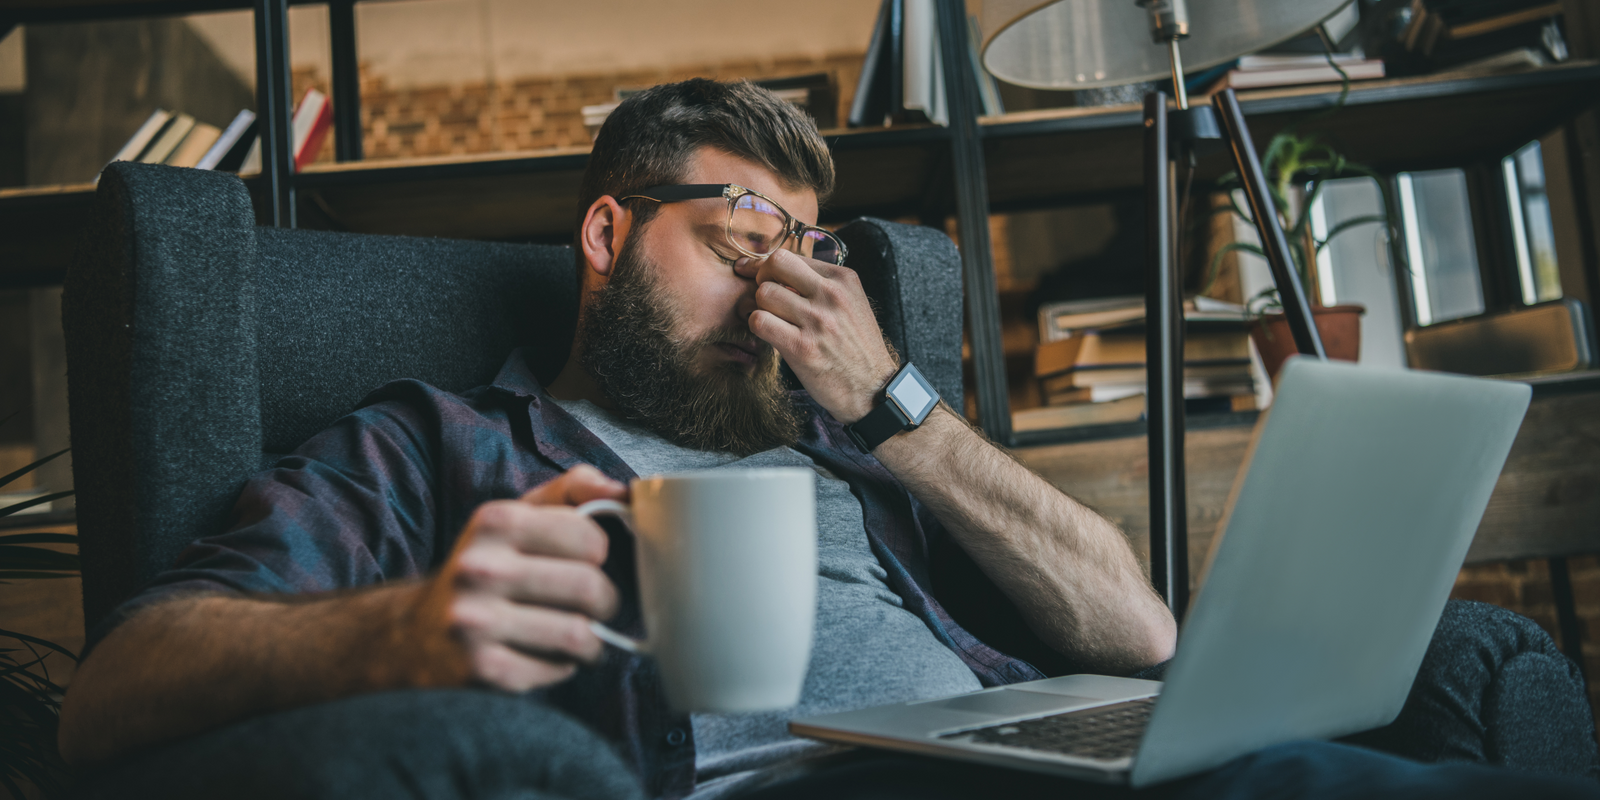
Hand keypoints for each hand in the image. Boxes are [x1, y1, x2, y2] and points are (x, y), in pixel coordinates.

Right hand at [423, 464, 625, 691]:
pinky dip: (562, 666)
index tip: (585, 561)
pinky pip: (556, 670)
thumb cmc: (488, 568)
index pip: (590, 538)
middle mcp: (479, 568)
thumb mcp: (520, 516)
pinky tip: (544, 656)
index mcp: (495, 522)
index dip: (598, 554)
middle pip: (589, 587)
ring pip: (579, 634)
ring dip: (590, 641)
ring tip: (577, 636)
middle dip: (604, 602)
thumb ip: (574, 490)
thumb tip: (624, 490)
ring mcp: (476, 621)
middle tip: (593, 607)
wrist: (415, 634)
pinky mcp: (480, 669)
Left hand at [741, 249, 898, 422]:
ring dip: (760, 306)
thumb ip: (822, 284)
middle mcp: (831, 295)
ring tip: (770, 319)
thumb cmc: (857, 347)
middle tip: (765, 297)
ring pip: (764, 294)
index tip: (756, 273)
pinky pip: (760, 322)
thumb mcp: (851, 303)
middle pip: (775, 264)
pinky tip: (769, 334)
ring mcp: (817, 320)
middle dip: (761, 278)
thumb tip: (780, 270)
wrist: (872, 388)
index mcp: (843, 279)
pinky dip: (757, 326)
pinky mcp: (802, 347)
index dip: (768, 265)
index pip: (791, 256)